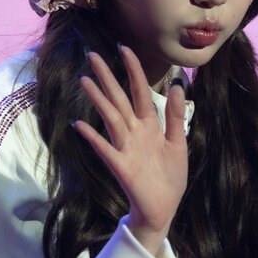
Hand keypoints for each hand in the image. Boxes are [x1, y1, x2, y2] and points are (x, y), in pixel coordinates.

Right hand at [73, 45, 187, 254]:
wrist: (163, 208)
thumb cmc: (170, 177)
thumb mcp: (178, 143)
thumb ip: (176, 115)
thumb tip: (178, 84)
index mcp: (150, 126)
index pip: (139, 91)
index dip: (133, 71)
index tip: (124, 49)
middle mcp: (134, 132)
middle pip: (119, 99)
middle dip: (107, 78)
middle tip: (92, 55)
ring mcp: (125, 148)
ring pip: (110, 118)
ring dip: (98, 100)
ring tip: (84, 80)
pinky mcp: (120, 166)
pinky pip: (104, 149)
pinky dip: (93, 137)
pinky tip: (79, 124)